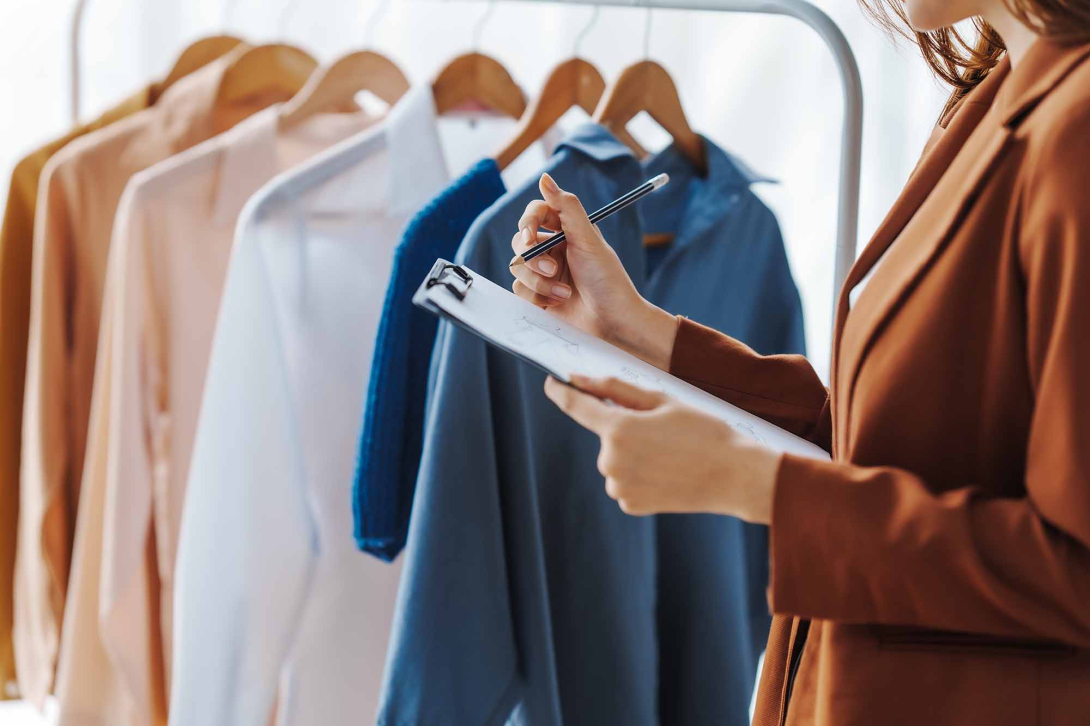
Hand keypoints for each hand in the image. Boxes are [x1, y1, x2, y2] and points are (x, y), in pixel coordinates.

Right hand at [510, 173, 677, 369]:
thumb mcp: (588, 240)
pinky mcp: (537, 296)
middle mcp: (553, 250)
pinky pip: (519, 290)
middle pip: (520, 242)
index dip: (528, 222)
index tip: (530, 234)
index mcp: (566, 232)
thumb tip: (544, 177)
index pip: (535, 214)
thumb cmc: (607, 280)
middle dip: (533, 258)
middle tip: (553, 268)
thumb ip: (566, 207)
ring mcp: (544, 274)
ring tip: (564, 291)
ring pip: (517, 267)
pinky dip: (537, 297)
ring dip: (539, 281)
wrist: (612, 322)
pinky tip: (558, 302)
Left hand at [544, 374, 781, 523]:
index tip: (553, 383)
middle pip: (605, 435)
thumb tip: (579, 380)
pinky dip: (640, 475)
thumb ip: (615, 388)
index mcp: (618, 429)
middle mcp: (611, 461)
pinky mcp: (631, 505)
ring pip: (615, 460)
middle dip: (624, 427)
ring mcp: (620, 487)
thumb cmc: (704, 430)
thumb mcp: (663, 400)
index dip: (562, 393)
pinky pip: (625, 481)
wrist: (736, 476)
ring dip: (634, 452)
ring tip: (672, 452)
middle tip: (664, 428)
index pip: (577, 407)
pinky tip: (668, 472)